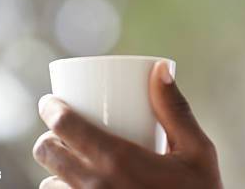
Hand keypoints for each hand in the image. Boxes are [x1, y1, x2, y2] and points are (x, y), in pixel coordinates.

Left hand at [33, 61, 222, 188]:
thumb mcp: (197, 151)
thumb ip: (175, 109)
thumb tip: (160, 68)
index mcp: (118, 161)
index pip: (65, 127)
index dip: (51, 109)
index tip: (51, 101)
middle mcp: (94, 187)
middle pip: (47, 153)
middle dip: (49, 136)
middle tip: (63, 129)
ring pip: (48, 183)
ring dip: (55, 166)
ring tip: (73, 158)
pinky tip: (77, 186)